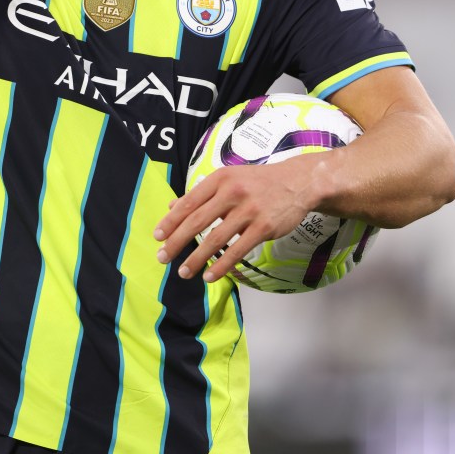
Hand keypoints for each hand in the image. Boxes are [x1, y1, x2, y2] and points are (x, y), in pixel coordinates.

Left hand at [153, 158, 318, 281]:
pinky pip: (237, 250)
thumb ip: (201, 193)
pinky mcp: (264, 227)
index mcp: (220, 179)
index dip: (171, 221)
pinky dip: (221, 265)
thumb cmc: (258, 182)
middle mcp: (232, 192)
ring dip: (196, 258)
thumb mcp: (229, 178)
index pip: (189, 202)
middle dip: (176, 241)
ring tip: (184, 272)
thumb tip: (172, 206)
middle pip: (197, 221)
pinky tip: (209, 276)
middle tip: (162, 257)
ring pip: (215, 239)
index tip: (157, 236)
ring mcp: (248, 210)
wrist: (297, 181)